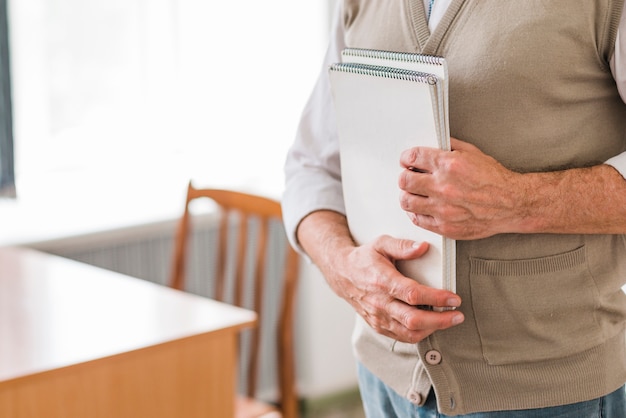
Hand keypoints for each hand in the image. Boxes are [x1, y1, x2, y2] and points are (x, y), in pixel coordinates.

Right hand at [321, 234, 463, 343]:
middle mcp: (379, 303)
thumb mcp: (381, 244)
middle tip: (458, 315)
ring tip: (449, 320)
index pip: (413, 295)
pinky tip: (432, 325)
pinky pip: (402, 336)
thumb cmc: (364, 259)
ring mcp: (378, 317)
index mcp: (382, 281)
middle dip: (440, 320)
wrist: (342, 275)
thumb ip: (402, 246)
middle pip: (414, 320)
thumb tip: (424, 247)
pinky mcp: (378, 326)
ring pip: (409, 333)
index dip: (437, 298)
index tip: (454, 298)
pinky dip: (420, 333)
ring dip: (433, 329)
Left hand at [398, 138, 525, 239]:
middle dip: (405, 176)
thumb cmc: (495, 180)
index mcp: (449, 165)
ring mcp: (442, 209)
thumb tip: (433, 144)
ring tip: (414, 193)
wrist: (511, 204)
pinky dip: (415, 212)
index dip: (406, 158)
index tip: (407, 160)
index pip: (413, 157)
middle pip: (404, 180)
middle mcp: (443, 187)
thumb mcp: (473, 153)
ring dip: (407, 195)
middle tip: (410, 177)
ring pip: (406, 201)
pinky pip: (417, 219)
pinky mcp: (445, 226)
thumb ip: (450, 146)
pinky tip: (421, 207)